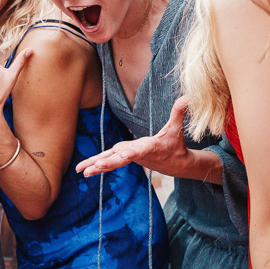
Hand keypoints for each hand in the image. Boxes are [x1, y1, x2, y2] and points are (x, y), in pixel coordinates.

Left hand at [75, 96, 216, 180]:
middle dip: (108, 163)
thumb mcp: (177, 128)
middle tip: (94, 167)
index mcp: (149, 147)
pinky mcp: (125, 159)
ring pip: (111, 162)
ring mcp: (130, 158)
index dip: (131, 153)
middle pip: (120, 158)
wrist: (176, 165)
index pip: (139, 149)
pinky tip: (85, 170)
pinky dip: (97, 165)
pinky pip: (109, 162)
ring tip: (83, 171)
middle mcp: (137, 154)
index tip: (122, 156)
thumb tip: (186, 97)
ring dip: (97, 166)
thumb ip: (178, 112)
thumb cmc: (175, 144)